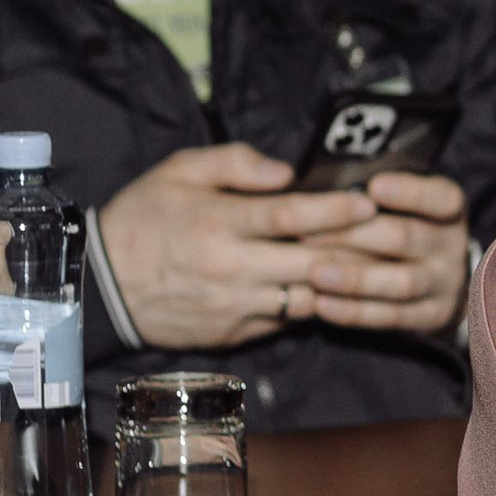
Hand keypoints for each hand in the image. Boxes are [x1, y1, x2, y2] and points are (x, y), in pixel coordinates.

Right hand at [98, 144, 377, 350]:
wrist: (99, 285)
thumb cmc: (145, 217)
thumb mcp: (178, 171)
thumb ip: (235, 162)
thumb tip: (286, 172)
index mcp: (218, 222)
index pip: (290, 215)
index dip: (334, 209)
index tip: (369, 201)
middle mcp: (232, 267)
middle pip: (312, 261)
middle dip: (360, 250)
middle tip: (397, 237)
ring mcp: (235, 305)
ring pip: (308, 297)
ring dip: (347, 285)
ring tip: (383, 267)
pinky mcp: (234, 333)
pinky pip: (287, 321)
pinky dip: (316, 306)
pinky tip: (343, 293)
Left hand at [300, 172, 472, 333]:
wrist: (439, 282)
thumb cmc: (404, 229)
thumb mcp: (405, 207)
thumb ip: (371, 199)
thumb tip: (324, 187)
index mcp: (448, 211)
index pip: (441, 198)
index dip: (410, 192)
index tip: (374, 186)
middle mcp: (451, 246)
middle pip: (406, 238)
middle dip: (355, 235)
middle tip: (307, 232)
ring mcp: (445, 284)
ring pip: (401, 282)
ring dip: (355, 279)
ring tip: (315, 273)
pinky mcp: (431, 316)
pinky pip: (391, 316)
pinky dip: (354, 311)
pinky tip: (322, 304)